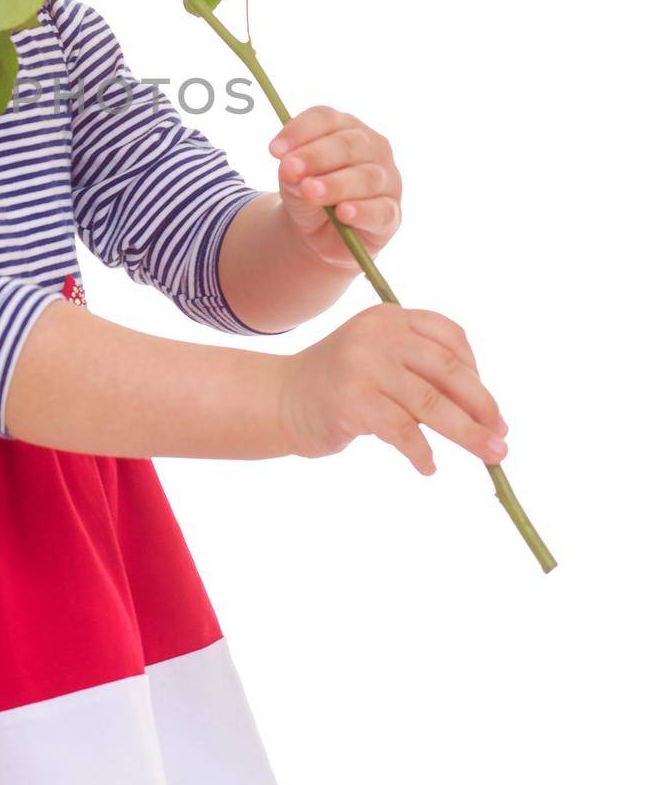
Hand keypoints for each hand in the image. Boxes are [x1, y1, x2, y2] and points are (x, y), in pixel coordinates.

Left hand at [269, 104, 401, 266]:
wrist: (320, 231)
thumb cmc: (309, 192)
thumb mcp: (293, 180)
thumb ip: (292, 172)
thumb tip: (291, 168)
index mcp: (346, 128)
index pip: (326, 118)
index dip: (300, 131)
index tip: (274, 150)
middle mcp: (373, 148)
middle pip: (349, 145)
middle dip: (316, 156)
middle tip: (291, 169)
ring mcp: (387, 180)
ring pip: (366, 177)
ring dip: (335, 184)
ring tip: (310, 191)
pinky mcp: (391, 213)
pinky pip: (381, 211)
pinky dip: (362, 211)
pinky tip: (343, 213)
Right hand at [277, 303, 509, 474]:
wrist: (282, 399)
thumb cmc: (341, 385)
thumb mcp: (381, 359)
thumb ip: (420, 369)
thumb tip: (486, 412)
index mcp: (390, 317)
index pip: (450, 336)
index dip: (476, 372)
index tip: (487, 406)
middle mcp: (378, 333)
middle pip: (448, 370)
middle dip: (483, 407)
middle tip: (502, 438)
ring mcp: (363, 364)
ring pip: (432, 404)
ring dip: (468, 434)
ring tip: (490, 456)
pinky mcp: (351, 399)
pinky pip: (402, 431)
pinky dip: (421, 453)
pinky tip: (428, 467)